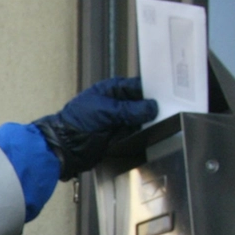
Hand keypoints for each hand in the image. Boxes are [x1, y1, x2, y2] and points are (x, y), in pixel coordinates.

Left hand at [32, 77, 158, 180]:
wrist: (64, 148)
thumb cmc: (76, 124)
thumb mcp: (105, 112)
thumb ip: (129, 110)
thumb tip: (151, 107)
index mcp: (111, 90)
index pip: (138, 86)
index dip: (152, 90)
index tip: (169, 94)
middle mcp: (116, 103)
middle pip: (142, 103)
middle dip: (153, 107)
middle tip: (170, 109)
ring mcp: (118, 120)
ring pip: (141, 119)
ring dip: (149, 122)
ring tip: (166, 121)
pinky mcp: (118, 136)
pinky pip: (136, 133)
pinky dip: (143, 134)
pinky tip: (154, 134)